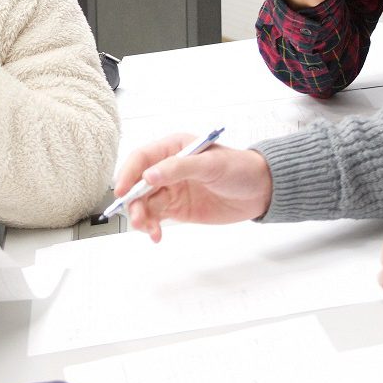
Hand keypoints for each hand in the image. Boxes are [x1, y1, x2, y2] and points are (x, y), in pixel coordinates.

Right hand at [114, 134, 273, 242]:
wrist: (260, 191)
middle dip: (133, 201)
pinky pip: (156, 217)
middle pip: (137, 183)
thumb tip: (148, 176)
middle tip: (138, 218)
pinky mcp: (177, 208)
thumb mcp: (210, 164)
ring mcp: (171, 189)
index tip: (122, 192)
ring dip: (141, 217)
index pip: (141, 158)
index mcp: (173, 148)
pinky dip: (151, 227)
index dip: (128, 173)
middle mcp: (167, 168)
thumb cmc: (238, 168)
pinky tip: (156, 235)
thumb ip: (178, 168)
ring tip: (150, 230)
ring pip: (144, 203)